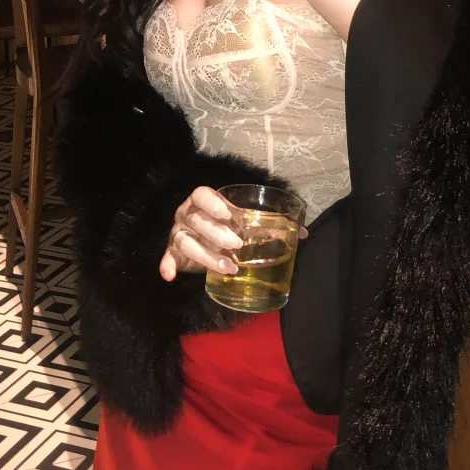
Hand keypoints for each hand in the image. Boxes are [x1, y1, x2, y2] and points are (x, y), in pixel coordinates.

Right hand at [159, 186, 307, 281]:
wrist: (203, 241)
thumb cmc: (226, 227)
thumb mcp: (243, 223)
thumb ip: (267, 225)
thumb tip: (302, 233)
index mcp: (203, 202)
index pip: (201, 194)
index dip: (213, 203)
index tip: (228, 214)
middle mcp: (187, 215)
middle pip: (196, 220)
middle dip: (216, 232)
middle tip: (237, 244)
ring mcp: (178, 234)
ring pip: (185, 241)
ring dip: (205, 255)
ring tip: (229, 267)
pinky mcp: (173, 254)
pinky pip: (167, 258)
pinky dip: (167, 265)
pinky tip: (171, 275)